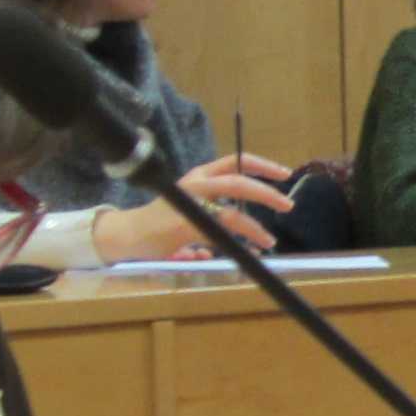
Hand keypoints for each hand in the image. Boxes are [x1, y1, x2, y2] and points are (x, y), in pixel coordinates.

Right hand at [95, 153, 293, 260]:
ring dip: (254, 229)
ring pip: (231, 214)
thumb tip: (237, 229)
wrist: (129, 234)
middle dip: (266, 193)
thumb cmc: (160, 221)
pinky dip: (236, 246)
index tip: (284, 173)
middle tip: (286, 204)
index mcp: (199, 176)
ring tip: (270, 240)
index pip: (234, 161)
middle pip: (237, 182)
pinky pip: (219, 237)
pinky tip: (249, 253)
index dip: (261, 165)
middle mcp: (195, 185)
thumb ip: (213, 212)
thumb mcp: (189, 205)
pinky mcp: (185, 228)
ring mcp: (190, 205)